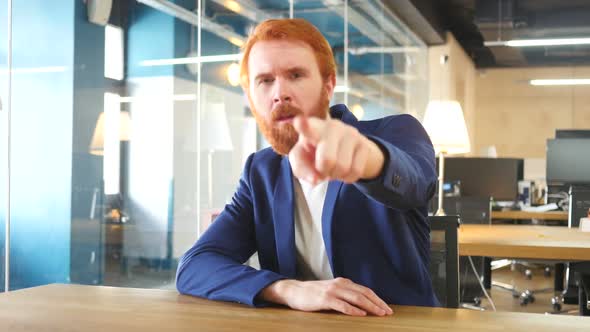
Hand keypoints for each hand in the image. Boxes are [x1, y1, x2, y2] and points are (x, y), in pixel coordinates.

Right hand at [259, 278, 392, 316]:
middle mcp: (340, 284)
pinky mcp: (324, 299)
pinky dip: (353, 309)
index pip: (365, 290)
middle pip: (363, 293)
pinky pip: (342, 305)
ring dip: (369, 306)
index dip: (377, 299)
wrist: (294, 291)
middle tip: (387, 312)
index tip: (386, 308)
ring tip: (378, 313)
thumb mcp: (332, 291)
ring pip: (356, 298)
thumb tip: (362, 305)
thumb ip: (345, 294)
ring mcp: (332, 291)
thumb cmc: (313, 294)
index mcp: (343, 282)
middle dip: (377, 303)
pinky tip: (360, 314)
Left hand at [289, 116, 384, 184]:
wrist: (345, 149)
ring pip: (343, 167)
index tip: (298, 121)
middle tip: (322, 168)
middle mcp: (331, 126)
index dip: (303, 125)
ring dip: (337, 175)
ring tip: (334, 167)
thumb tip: (315, 179)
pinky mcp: (364, 144)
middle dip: (324, 171)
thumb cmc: (316, 153)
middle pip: (327, 160)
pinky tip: (345, 168)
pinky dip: (348, 177)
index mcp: (312, 127)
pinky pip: (356, 171)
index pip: (306, 126)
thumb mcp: (303, 160)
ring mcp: (350, 133)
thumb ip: (301, 169)